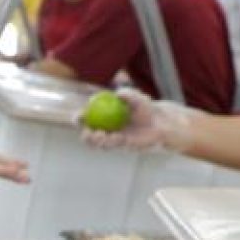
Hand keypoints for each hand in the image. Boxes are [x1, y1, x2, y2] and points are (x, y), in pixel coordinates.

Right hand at [77, 88, 192, 152]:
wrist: (159, 123)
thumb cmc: (146, 108)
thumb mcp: (138, 99)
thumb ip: (129, 95)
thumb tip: (118, 93)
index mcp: (103, 115)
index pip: (87, 118)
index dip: (79, 119)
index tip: (79, 116)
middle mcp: (104, 127)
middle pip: (88, 134)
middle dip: (85, 135)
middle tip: (88, 132)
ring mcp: (111, 138)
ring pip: (97, 143)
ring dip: (96, 140)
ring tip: (102, 135)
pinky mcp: (120, 145)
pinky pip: (111, 145)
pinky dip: (112, 141)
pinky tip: (117, 136)